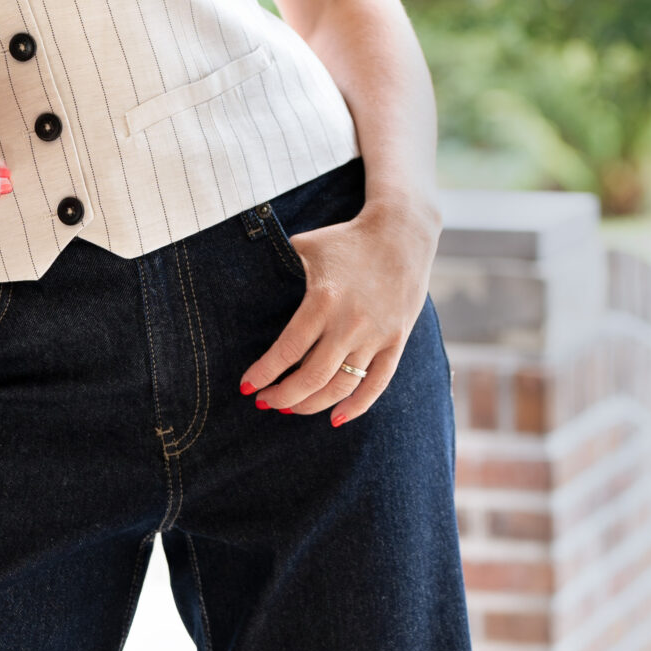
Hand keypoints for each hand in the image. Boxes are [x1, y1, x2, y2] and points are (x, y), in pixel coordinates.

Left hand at [241, 194, 438, 425]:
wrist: (403, 232)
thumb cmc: (346, 239)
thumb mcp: (306, 246)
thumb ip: (280, 268)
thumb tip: (249, 286)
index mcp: (323, 300)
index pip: (288, 350)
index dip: (264, 373)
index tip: (247, 387)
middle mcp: (350, 323)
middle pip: (312, 377)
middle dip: (283, 397)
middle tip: (266, 403)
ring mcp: (376, 335)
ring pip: (341, 386)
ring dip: (312, 404)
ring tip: (292, 409)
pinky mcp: (396, 340)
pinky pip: (377, 383)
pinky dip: (357, 406)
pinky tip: (336, 418)